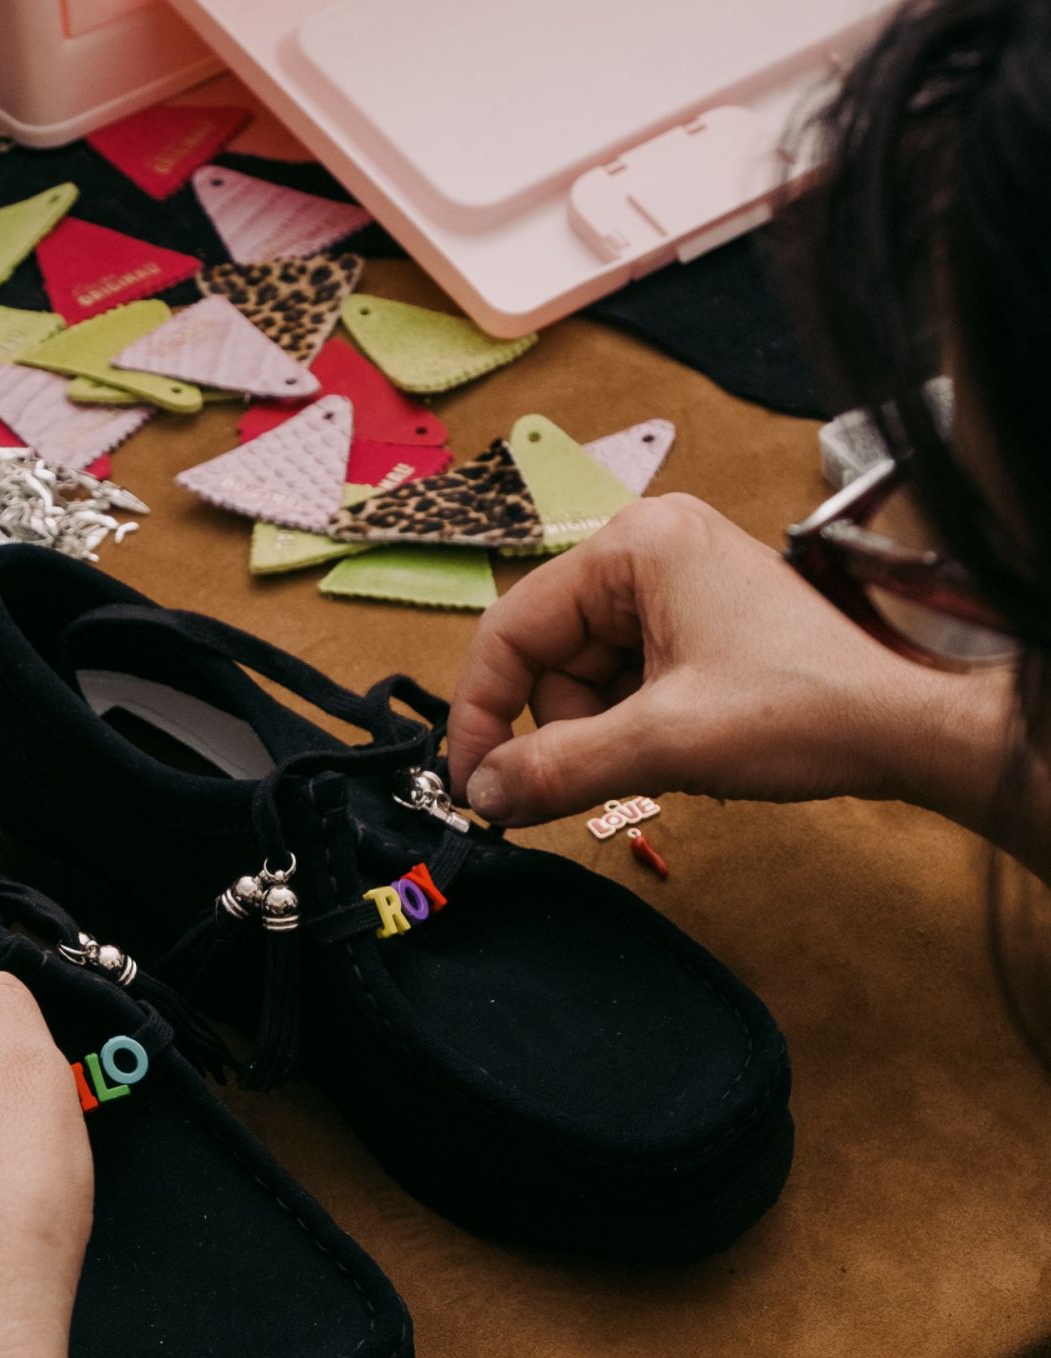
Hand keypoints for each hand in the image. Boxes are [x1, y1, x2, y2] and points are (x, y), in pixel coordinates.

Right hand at [446, 493, 955, 826]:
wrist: (905, 726)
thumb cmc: (805, 710)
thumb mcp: (665, 742)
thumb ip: (559, 768)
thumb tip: (481, 794)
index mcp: (636, 545)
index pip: (510, 628)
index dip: (481, 713)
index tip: (472, 783)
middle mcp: (649, 548)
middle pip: (546, 657)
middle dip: (566, 727)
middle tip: (610, 772)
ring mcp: (674, 585)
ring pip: (581, 679)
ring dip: (604, 734)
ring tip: (668, 754)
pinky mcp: (695, 623)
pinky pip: (622, 683)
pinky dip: (633, 728)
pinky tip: (681, 743)